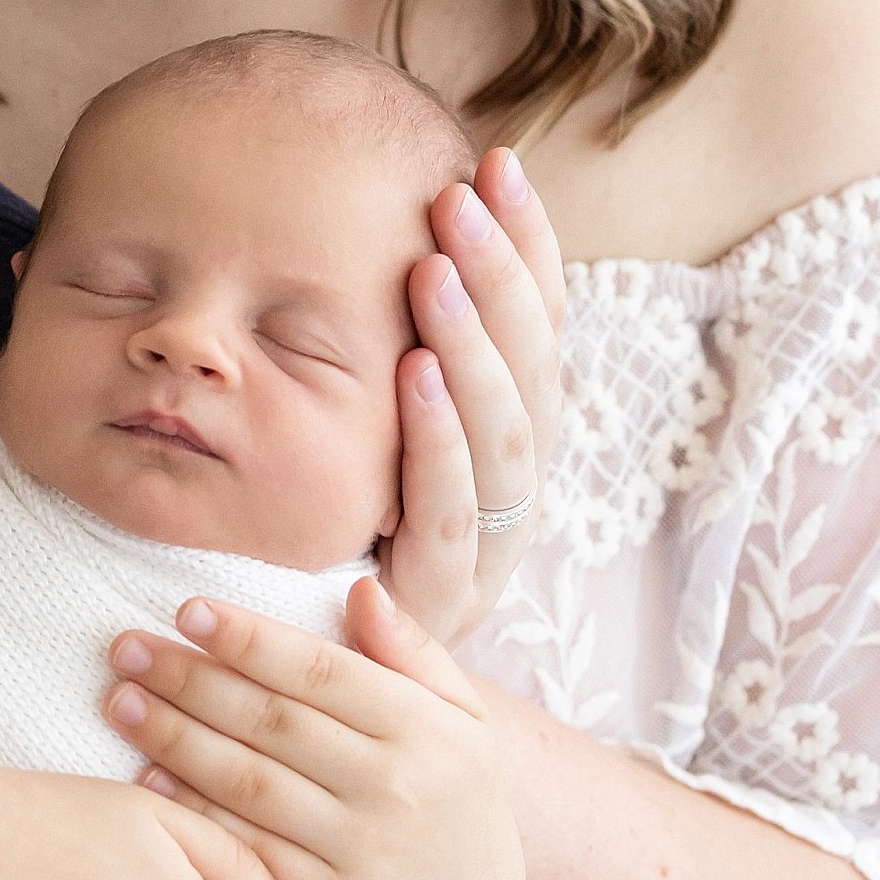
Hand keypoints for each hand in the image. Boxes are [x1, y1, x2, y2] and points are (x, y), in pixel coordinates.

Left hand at [103, 583, 524, 879]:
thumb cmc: (451, 796)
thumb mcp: (460, 718)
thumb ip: (412, 652)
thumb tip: (362, 589)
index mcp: (424, 726)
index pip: (322, 671)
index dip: (250, 639)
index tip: (187, 610)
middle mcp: (395, 784)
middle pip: (273, 721)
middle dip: (190, 680)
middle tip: (125, 649)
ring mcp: (362, 849)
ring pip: (251, 784)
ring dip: (176, 739)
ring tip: (120, 701)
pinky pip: (249, 851)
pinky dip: (194, 816)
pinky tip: (147, 783)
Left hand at [384, 147, 565, 648]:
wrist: (343, 719)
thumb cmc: (340, 552)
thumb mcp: (371, 441)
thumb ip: (392, 354)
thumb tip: (389, 229)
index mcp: (511, 447)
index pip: (539, 329)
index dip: (528, 248)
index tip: (498, 160)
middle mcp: (516, 495)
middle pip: (534, 372)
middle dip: (502, 275)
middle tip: (461, 194)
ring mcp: (487, 553)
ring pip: (505, 439)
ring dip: (474, 347)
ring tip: (437, 268)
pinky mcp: (440, 604)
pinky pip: (452, 517)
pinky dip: (439, 442)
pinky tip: (415, 375)